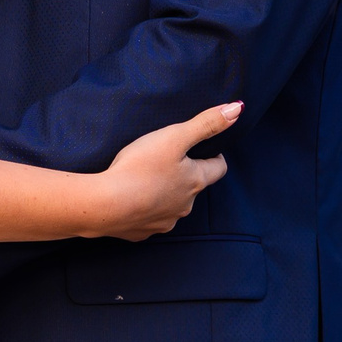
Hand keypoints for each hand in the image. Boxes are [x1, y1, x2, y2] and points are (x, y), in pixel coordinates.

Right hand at [92, 101, 238, 240]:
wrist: (104, 206)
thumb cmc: (140, 167)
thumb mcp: (174, 137)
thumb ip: (206, 123)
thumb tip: (237, 109)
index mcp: (195, 181)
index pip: (218, 168)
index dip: (214, 155)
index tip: (204, 147)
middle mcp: (185, 206)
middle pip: (194, 187)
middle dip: (186, 174)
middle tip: (169, 158)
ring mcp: (164, 221)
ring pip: (172, 204)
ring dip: (165, 192)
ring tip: (147, 178)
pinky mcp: (142, 232)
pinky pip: (149, 218)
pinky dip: (144, 208)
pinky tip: (131, 198)